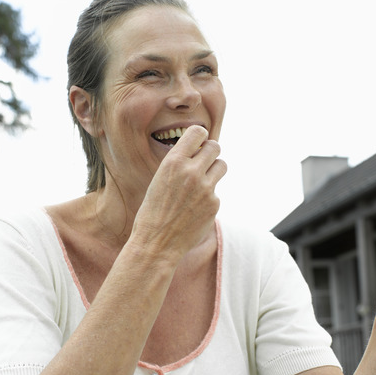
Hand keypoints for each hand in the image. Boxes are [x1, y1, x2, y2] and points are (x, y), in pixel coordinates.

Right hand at [132, 125, 226, 258]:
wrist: (156, 242)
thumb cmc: (153, 210)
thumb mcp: (159, 179)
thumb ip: (180, 164)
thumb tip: (200, 152)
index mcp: (173, 162)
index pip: (198, 132)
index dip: (200, 136)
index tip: (198, 143)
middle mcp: (191, 171)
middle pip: (215, 147)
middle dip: (210, 151)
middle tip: (204, 160)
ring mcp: (205, 188)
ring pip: (222, 166)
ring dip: (214, 170)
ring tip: (201, 182)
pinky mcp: (214, 204)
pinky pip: (216, 192)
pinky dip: (208, 198)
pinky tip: (194, 209)